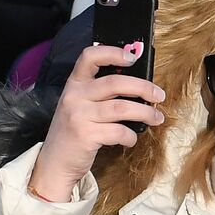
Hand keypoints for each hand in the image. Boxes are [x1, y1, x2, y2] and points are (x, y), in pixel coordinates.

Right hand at [29, 44, 165, 200]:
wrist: (55, 162)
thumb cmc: (73, 132)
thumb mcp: (79, 106)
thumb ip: (99, 94)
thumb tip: (137, 86)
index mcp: (74, 84)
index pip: (90, 56)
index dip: (112, 52)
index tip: (133, 58)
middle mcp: (74, 96)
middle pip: (115, 83)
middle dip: (143, 88)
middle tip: (159, 96)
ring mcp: (79, 116)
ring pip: (122, 108)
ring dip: (145, 113)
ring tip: (157, 118)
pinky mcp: (85, 136)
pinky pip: (118, 132)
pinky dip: (131, 136)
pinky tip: (130, 139)